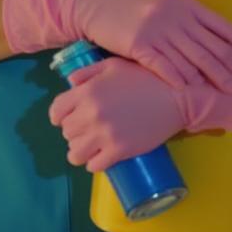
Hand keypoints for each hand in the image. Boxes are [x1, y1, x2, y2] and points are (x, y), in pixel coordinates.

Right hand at [1, 0, 231, 100]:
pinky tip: (192, 92)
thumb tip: (203, 32)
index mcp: (185, 3)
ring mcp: (158, 30)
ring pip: (193, 61)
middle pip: (213, 50)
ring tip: (225, 98)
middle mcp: (176, 15)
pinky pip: (165, 66)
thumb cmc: (126, 0)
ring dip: (212, 83)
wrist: (92, 0)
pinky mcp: (139, 44)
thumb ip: (182, 13)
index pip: (221, 26)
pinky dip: (181, 80)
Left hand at [50, 57, 231, 171]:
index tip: (66, 120)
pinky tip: (102, 157)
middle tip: (88, 130)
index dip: (59, 117)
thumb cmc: (144, 77)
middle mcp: (90, 114)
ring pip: (74, 153)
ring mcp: (104, 134)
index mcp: (86, 92)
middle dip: (75, 132)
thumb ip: (88, 73)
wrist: (174, 96)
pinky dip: (95, 163)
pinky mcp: (119, 151)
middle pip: (66, 132)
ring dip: (81, 151)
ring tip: (92, 147)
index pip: (56, 111)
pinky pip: (93, 166)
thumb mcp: (113, 66)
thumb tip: (71, 84)